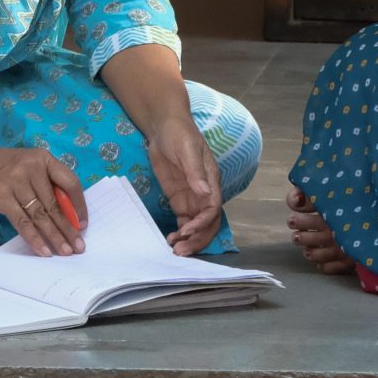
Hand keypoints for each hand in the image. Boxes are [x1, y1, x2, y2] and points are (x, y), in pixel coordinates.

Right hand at [0, 145, 87, 255]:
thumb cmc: (1, 167)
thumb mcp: (28, 166)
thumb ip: (46, 184)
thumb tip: (67, 214)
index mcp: (43, 158)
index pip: (70, 183)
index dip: (79, 206)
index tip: (83, 224)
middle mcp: (32, 167)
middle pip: (56, 203)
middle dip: (68, 228)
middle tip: (78, 246)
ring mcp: (16, 181)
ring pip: (41, 215)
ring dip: (55, 236)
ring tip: (65, 251)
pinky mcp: (1, 196)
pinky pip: (23, 222)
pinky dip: (35, 238)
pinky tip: (44, 250)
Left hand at [144, 115, 225, 254]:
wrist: (164, 126)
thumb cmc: (179, 133)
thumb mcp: (187, 149)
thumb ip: (195, 171)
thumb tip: (205, 193)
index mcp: (211, 181)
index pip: (212, 208)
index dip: (202, 223)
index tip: (186, 230)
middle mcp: (204, 193)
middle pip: (208, 223)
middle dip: (197, 239)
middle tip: (180, 250)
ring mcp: (192, 198)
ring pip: (197, 226)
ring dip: (189, 240)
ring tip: (174, 250)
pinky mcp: (180, 200)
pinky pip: (184, 221)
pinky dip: (180, 233)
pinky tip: (170, 240)